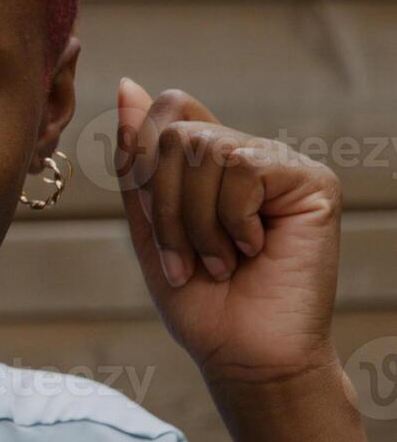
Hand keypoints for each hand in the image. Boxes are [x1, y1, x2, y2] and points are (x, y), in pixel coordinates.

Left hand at [114, 77, 342, 383]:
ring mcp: (281, 165)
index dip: (143, 155)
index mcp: (208, 164)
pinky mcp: (312, 181)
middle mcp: (247, 155)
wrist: (245, 355)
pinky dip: (230, 219)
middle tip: (188, 258)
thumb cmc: (201, 301)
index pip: (167, 111)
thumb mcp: (150, 227)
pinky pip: (242, 167)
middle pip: (176, 132)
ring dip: (195, 221)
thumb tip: (129, 86)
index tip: (149, 213)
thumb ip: (138, 162)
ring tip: (219, 261)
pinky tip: (253, 250)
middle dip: (164, 205)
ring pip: (206, 150)